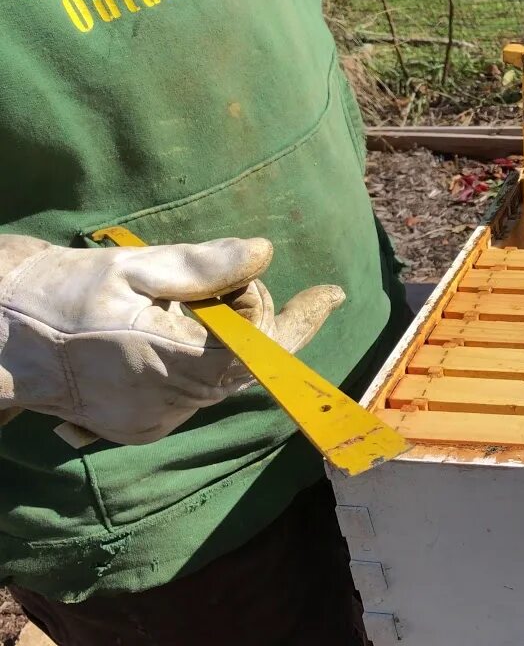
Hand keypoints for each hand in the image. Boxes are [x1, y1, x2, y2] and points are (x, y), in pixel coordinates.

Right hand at [0, 235, 343, 444]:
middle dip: (240, 316)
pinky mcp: (145, 431)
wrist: (3, 338)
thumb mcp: (132, 266)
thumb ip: (202, 265)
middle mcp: (166, 404)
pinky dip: (191, 361)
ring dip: (212, 340)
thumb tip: (263, 253)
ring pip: (220, 375)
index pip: (255, 352)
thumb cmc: (64, 293)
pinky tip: (153, 340)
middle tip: (198, 288)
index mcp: (165, 360)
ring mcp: (155, 423)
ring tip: (161, 315)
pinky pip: (194, 391)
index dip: (297, 323)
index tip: (330, 295)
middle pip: (242, 358)